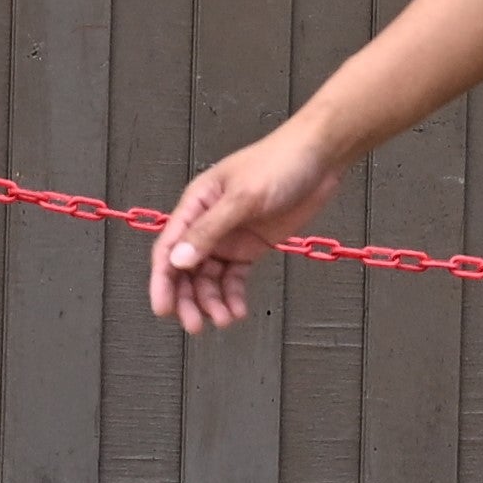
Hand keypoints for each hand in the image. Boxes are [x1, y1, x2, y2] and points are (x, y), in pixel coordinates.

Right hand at [148, 122, 344, 332]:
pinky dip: (233, 295)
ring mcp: (230, 236)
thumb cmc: (279, 163)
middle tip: (196, 324)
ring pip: (209, 278)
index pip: (168, 246)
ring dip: (212, 301)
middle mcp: (207, 222)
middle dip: (188, 298)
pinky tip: (238, 310)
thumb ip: (210, 229)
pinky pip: (234, 277)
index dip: (162, 280)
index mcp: (196, 204)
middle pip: (185, 269)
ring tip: (225, 319)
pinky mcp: (251, 246)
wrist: (320, 158)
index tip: (163, 308)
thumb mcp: (243, 197)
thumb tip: (177, 260)